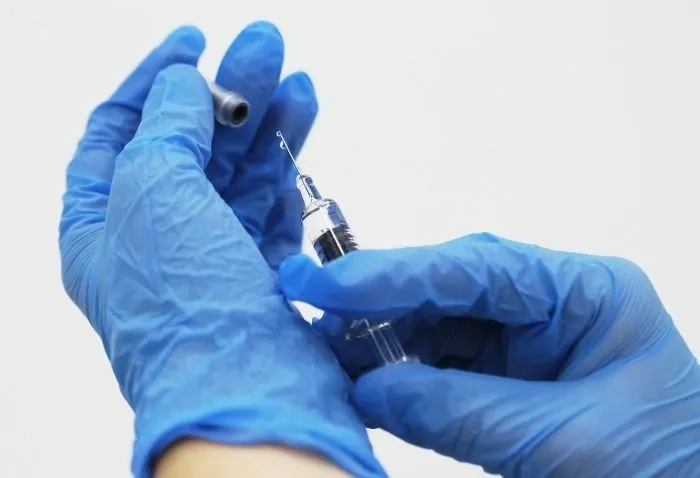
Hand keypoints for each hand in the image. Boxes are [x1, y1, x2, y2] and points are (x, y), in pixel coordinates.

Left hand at [60, 23, 383, 476]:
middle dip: (227, 93)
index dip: (154, 82)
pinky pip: (271, 205)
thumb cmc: (184, 310)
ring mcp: (211, 257)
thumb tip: (183, 85)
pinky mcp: (260, 271)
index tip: (193, 43)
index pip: (119, 132)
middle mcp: (155, 240)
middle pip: (191, 145)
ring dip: (266, 122)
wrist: (250, 392)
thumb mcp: (152, 193)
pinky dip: (286, 165)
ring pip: (238, 171)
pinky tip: (300, 127)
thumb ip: (166, 127)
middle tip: (264, 48)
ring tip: (295, 80)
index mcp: (102, 224)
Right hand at [278, 232, 699, 476]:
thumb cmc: (661, 471)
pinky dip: (400, 374)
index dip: (392, 274)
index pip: (476, 269)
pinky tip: (364, 380)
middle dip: (379, 301)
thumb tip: (368, 385)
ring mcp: (529, 339)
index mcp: (588, 294)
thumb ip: (460, 410)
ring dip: (382, 338)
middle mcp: (553, 303)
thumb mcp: (561, 442)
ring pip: (438, 323)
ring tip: (327, 351)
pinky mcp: (508, 376)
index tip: (324, 285)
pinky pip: (443, 364)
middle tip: (310, 308)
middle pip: (449, 287)